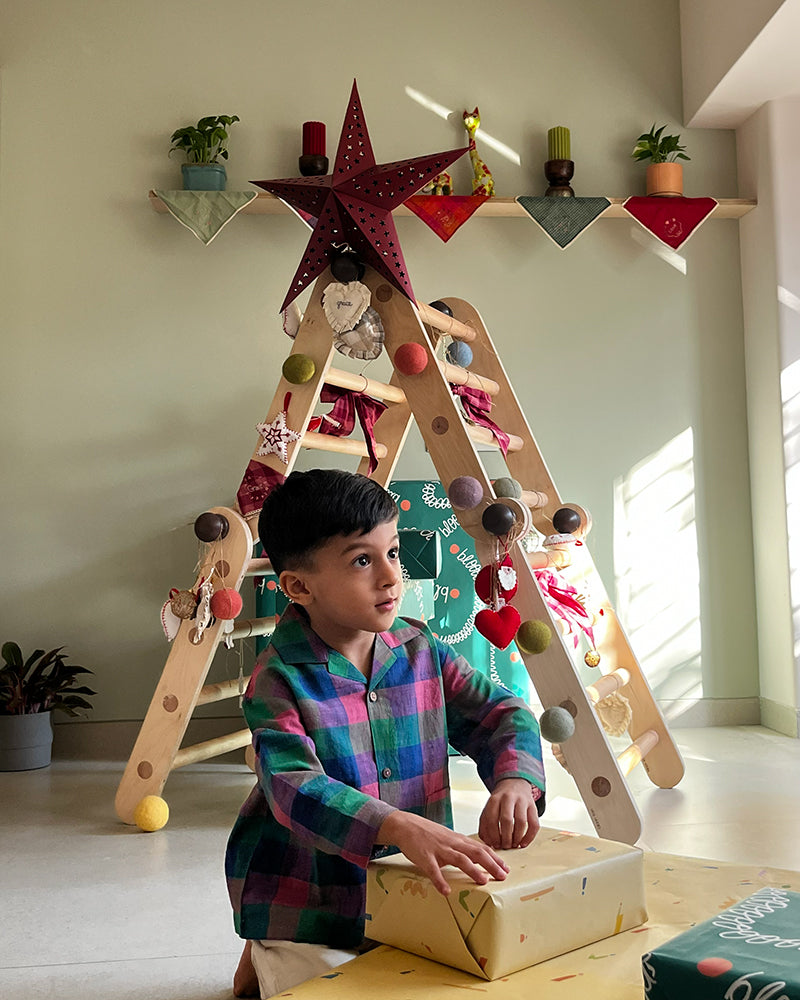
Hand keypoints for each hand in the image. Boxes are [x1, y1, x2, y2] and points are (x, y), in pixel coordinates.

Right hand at [376, 810, 508, 895]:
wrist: (406, 825)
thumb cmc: (429, 834)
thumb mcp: (449, 838)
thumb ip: (463, 848)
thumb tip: (480, 860)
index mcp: (459, 840)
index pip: (481, 848)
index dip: (495, 858)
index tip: (506, 869)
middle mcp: (452, 843)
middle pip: (476, 852)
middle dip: (491, 864)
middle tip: (503, 877)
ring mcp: (439, 849)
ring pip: (459, 859)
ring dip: (472, 870)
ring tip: (483, 882)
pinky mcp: (425, 857)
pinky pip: (433, 870)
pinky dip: (440, 881)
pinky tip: (446, 891)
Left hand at [478, 778, 539, 849]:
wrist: (514, 784)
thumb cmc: (501, 801)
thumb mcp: (489, 807)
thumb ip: (485, 823)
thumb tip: (488, 842)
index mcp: (494, 799)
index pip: (491, 819)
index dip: (493, 835)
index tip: (495, 844)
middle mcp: (508, 798)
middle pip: (506, 820)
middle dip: (505, 838)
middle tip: (504, 846)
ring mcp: (522, 801)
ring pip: (521, 822)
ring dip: (517, 838)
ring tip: (513, 845)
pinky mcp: (533, 806)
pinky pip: (534, 824)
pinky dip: (529, 836)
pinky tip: (523, 843)